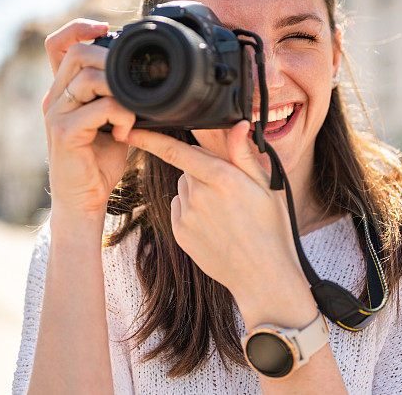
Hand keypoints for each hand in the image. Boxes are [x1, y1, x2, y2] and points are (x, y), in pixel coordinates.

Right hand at [42, 19, 135, 225]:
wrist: (84, 199)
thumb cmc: (99, 161)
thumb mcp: (111, 120)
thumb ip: (117, 95)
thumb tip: (144, 74)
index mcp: (64, 90)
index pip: (57, 43)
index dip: (78, 27)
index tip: (105, 28)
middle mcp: (55, 97)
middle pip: (77, 53)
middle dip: (110, 59)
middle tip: (131, 83)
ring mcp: (56, 113)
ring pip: (89, 77)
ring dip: (122, 92)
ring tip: (132, 115)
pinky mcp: (63, 132)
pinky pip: (99, 108)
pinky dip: (121, 116)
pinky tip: (125, 133)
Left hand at [122, 121, 306, 308]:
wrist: (262, 276)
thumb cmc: (271, 228)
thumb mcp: (268, 187)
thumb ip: (244, 154)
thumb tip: (237, 125)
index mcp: (222, 178)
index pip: (176, 151)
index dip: (150, 138)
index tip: (130, 129)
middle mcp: (199, 195)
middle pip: (188, 167)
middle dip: (203, 169)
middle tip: (230, 188)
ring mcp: (187, 216)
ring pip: (184, 188)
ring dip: (198, 190)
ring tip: (225, 211)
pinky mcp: (180, 233)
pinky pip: (180, 208)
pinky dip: (192, 210)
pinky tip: (214, 224)